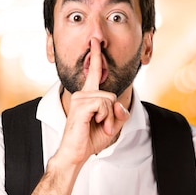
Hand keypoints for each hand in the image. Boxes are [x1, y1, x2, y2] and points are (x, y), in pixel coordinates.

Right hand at [55, 38, 129, 165]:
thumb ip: (120, 113)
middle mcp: (82, 94)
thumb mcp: (112, 125)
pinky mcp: (80, 105)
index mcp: (88, 96)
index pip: (94, 72)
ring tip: (101, 127)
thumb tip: (119, 104)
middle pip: (111, 94)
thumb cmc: (90, 139)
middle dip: (113, 113)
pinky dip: (105, 118)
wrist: (76, 153)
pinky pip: (103, 105)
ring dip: (109, 118)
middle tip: (105, 126)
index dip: (96, 56)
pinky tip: (96, 124)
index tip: (95, 41)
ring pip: (108, 100)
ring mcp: (80, 98)